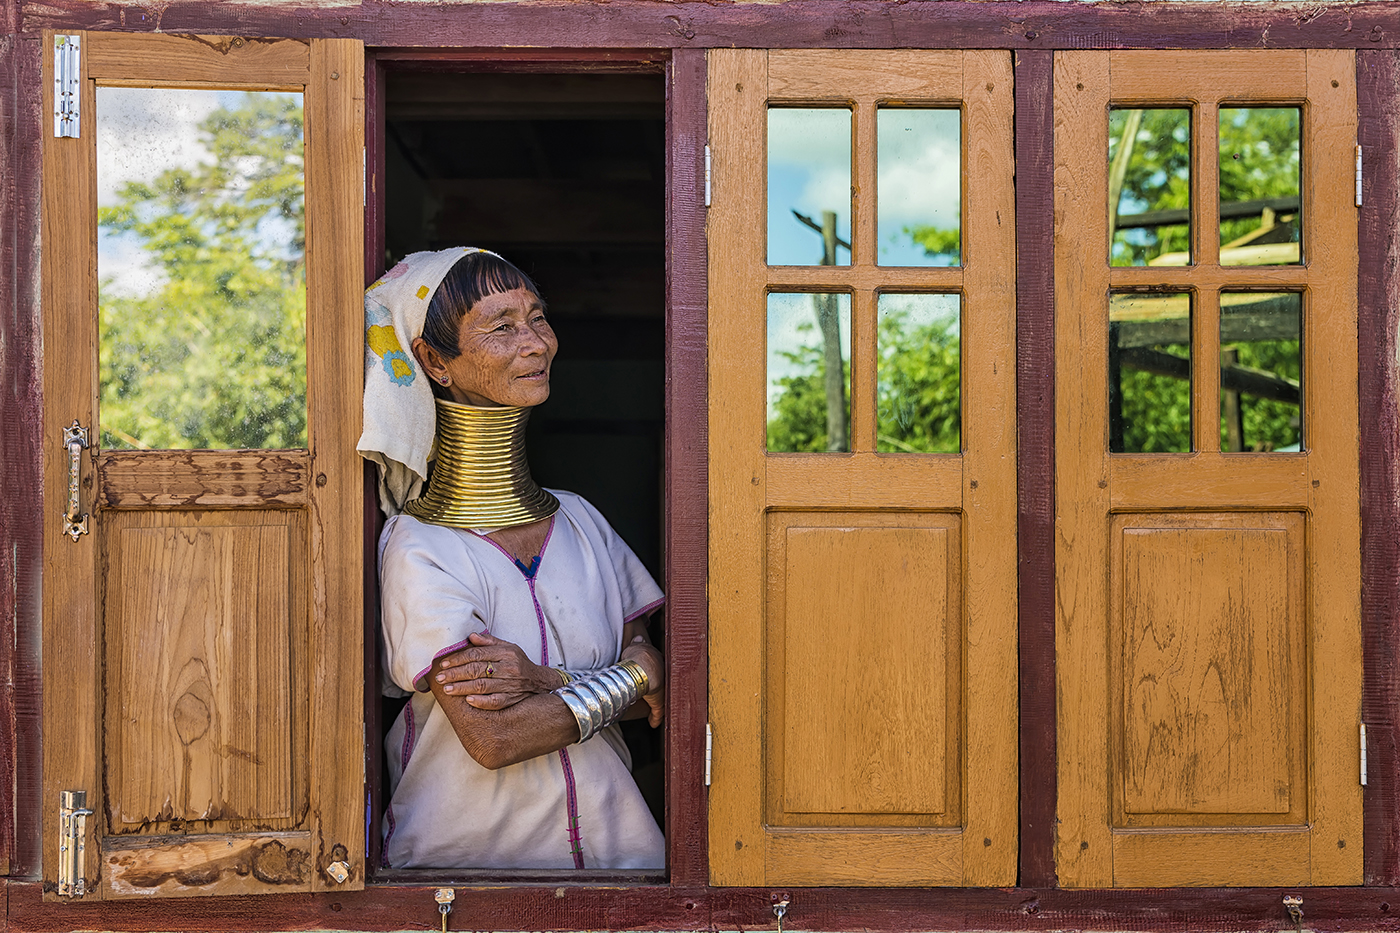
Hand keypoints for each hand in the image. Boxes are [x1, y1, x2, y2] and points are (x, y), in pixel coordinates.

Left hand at [434, 631, 558, 709]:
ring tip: (447, 689)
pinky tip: (468, 701)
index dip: (458, 659)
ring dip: (463, 688)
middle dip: (456, 674)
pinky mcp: (512, 699)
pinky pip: (495, 701)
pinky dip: (482, 702)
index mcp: (506, 652)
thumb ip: (489, 642)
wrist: (540, 682)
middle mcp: (509, 668)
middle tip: (440, 678)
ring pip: (483, 686)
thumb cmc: (519, 663)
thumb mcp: (509, 647)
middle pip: (477, 670)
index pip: (477, 654)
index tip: (444, 664)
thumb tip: (471, 636)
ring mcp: (511, 684)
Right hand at [621, 636, 665, 726]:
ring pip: (663, 698)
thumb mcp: (635, 647)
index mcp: (658, 662)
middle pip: (663, 683)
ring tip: (653, 708)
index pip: (658, 667)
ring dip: (660, 702)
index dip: (653, 671)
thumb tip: (638, 638)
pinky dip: (656, 718)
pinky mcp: (659, 704)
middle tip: (652, 691)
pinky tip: (653, 723)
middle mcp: (664, 678)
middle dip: (659, 687)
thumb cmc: (636, 657)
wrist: (641, 670)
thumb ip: (638, 643)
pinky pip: (658, 713)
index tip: (649, 674)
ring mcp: (662, 692)